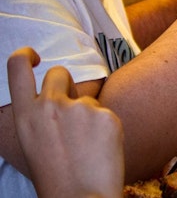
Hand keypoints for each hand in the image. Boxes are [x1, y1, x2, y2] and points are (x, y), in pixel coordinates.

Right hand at [7, 48, 124, 197]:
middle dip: (66, 85)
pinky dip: (106, 128)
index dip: (24, 55)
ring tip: (85, 147)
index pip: (16, 68)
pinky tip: (100, 149)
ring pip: (87, 99)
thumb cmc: (57, 175)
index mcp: (25, 116)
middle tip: (70, 113)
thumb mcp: (34, 141)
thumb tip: (57, 97)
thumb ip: (41, 116)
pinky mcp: (105, 114)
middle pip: (59, 73)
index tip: (34, 55)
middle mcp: (49, 106)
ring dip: (88, 116)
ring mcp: (79, 108)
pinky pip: (107, 113)